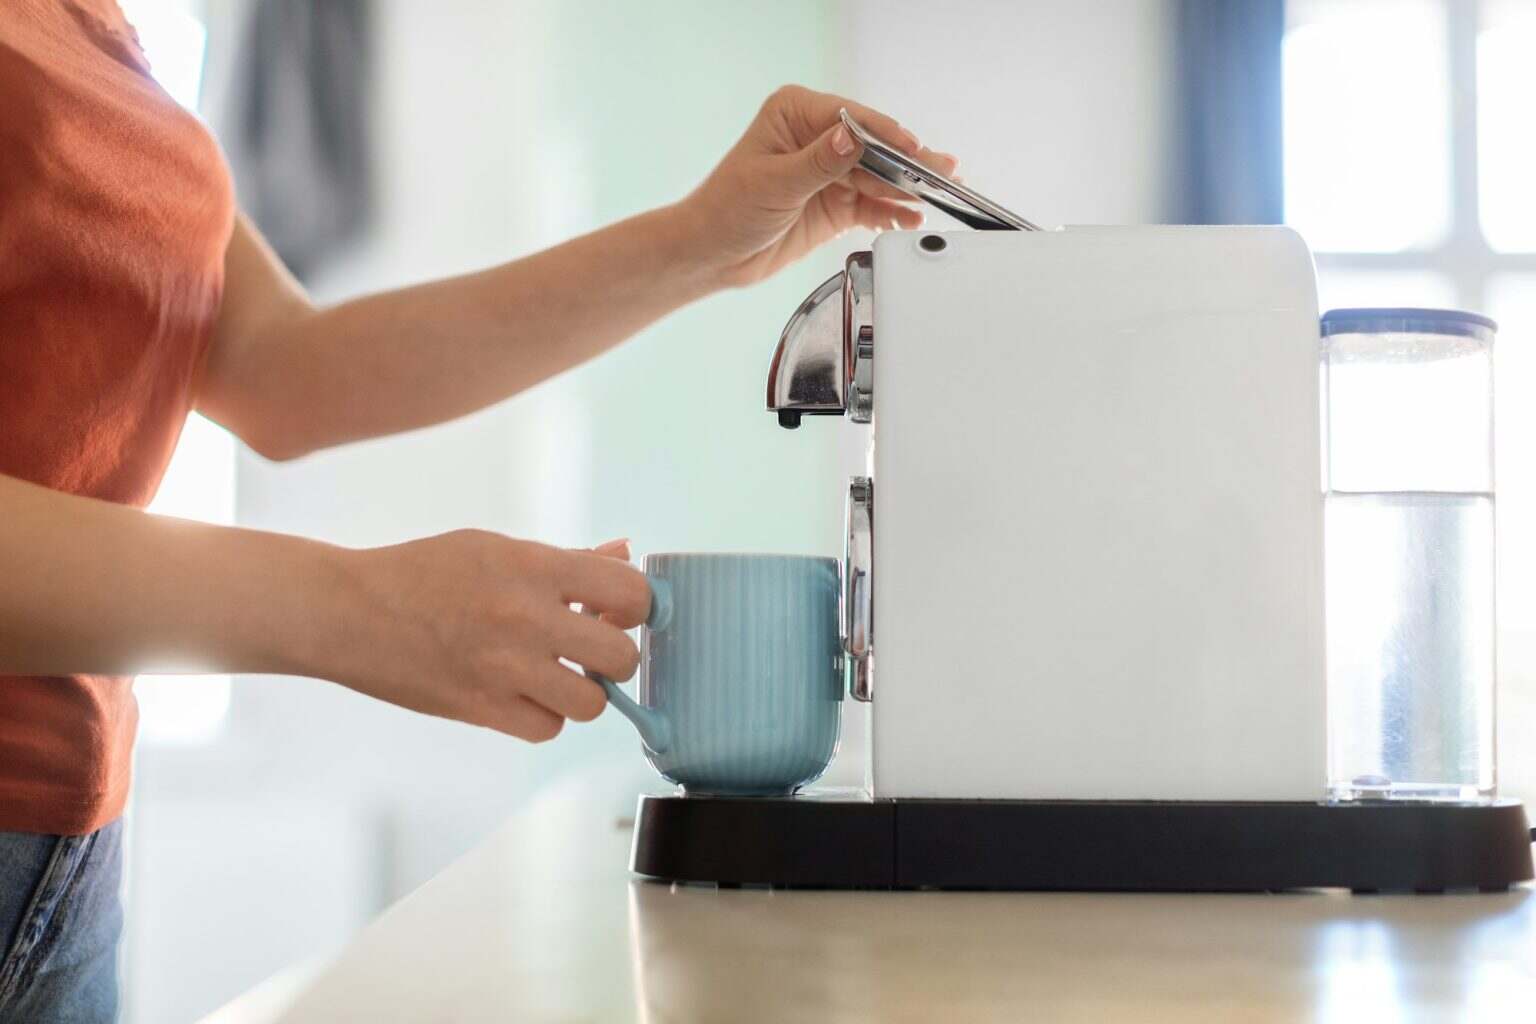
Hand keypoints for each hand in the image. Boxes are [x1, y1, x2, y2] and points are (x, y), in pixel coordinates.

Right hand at [335, 531, 648, 741]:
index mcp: (533, 568)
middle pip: (621, 656)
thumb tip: (624, 552)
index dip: (639, 604)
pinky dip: (545, 716)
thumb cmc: (425, 572)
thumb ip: (568, 558)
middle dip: (617, 655)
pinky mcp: (481, 709)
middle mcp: (524, 618)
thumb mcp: (496, 548)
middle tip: (593, 647)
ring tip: (558, 673)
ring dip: (583, 691)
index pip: (630, 591)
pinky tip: (526, 693)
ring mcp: (503, 669)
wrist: (348, 612)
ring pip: (591, 703)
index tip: (623, 610)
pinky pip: (547, 728)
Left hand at [682, 85, 959, 287]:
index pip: (852, 119)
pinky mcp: (836, 202)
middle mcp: (817, 137)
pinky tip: (910, 218)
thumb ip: (818, 162)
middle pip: (873, 148)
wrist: (713, 254)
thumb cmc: (726, 210)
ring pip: (878, 176)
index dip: (886, 136)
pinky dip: (892, 213)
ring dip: (905, 190)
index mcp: (796, 113)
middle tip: (941, 173)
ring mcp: (829, 171)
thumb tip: (850, 137)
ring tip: (935, 197)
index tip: (913, 149)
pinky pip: (873, 205)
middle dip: (906, 163)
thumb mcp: (774, 184)